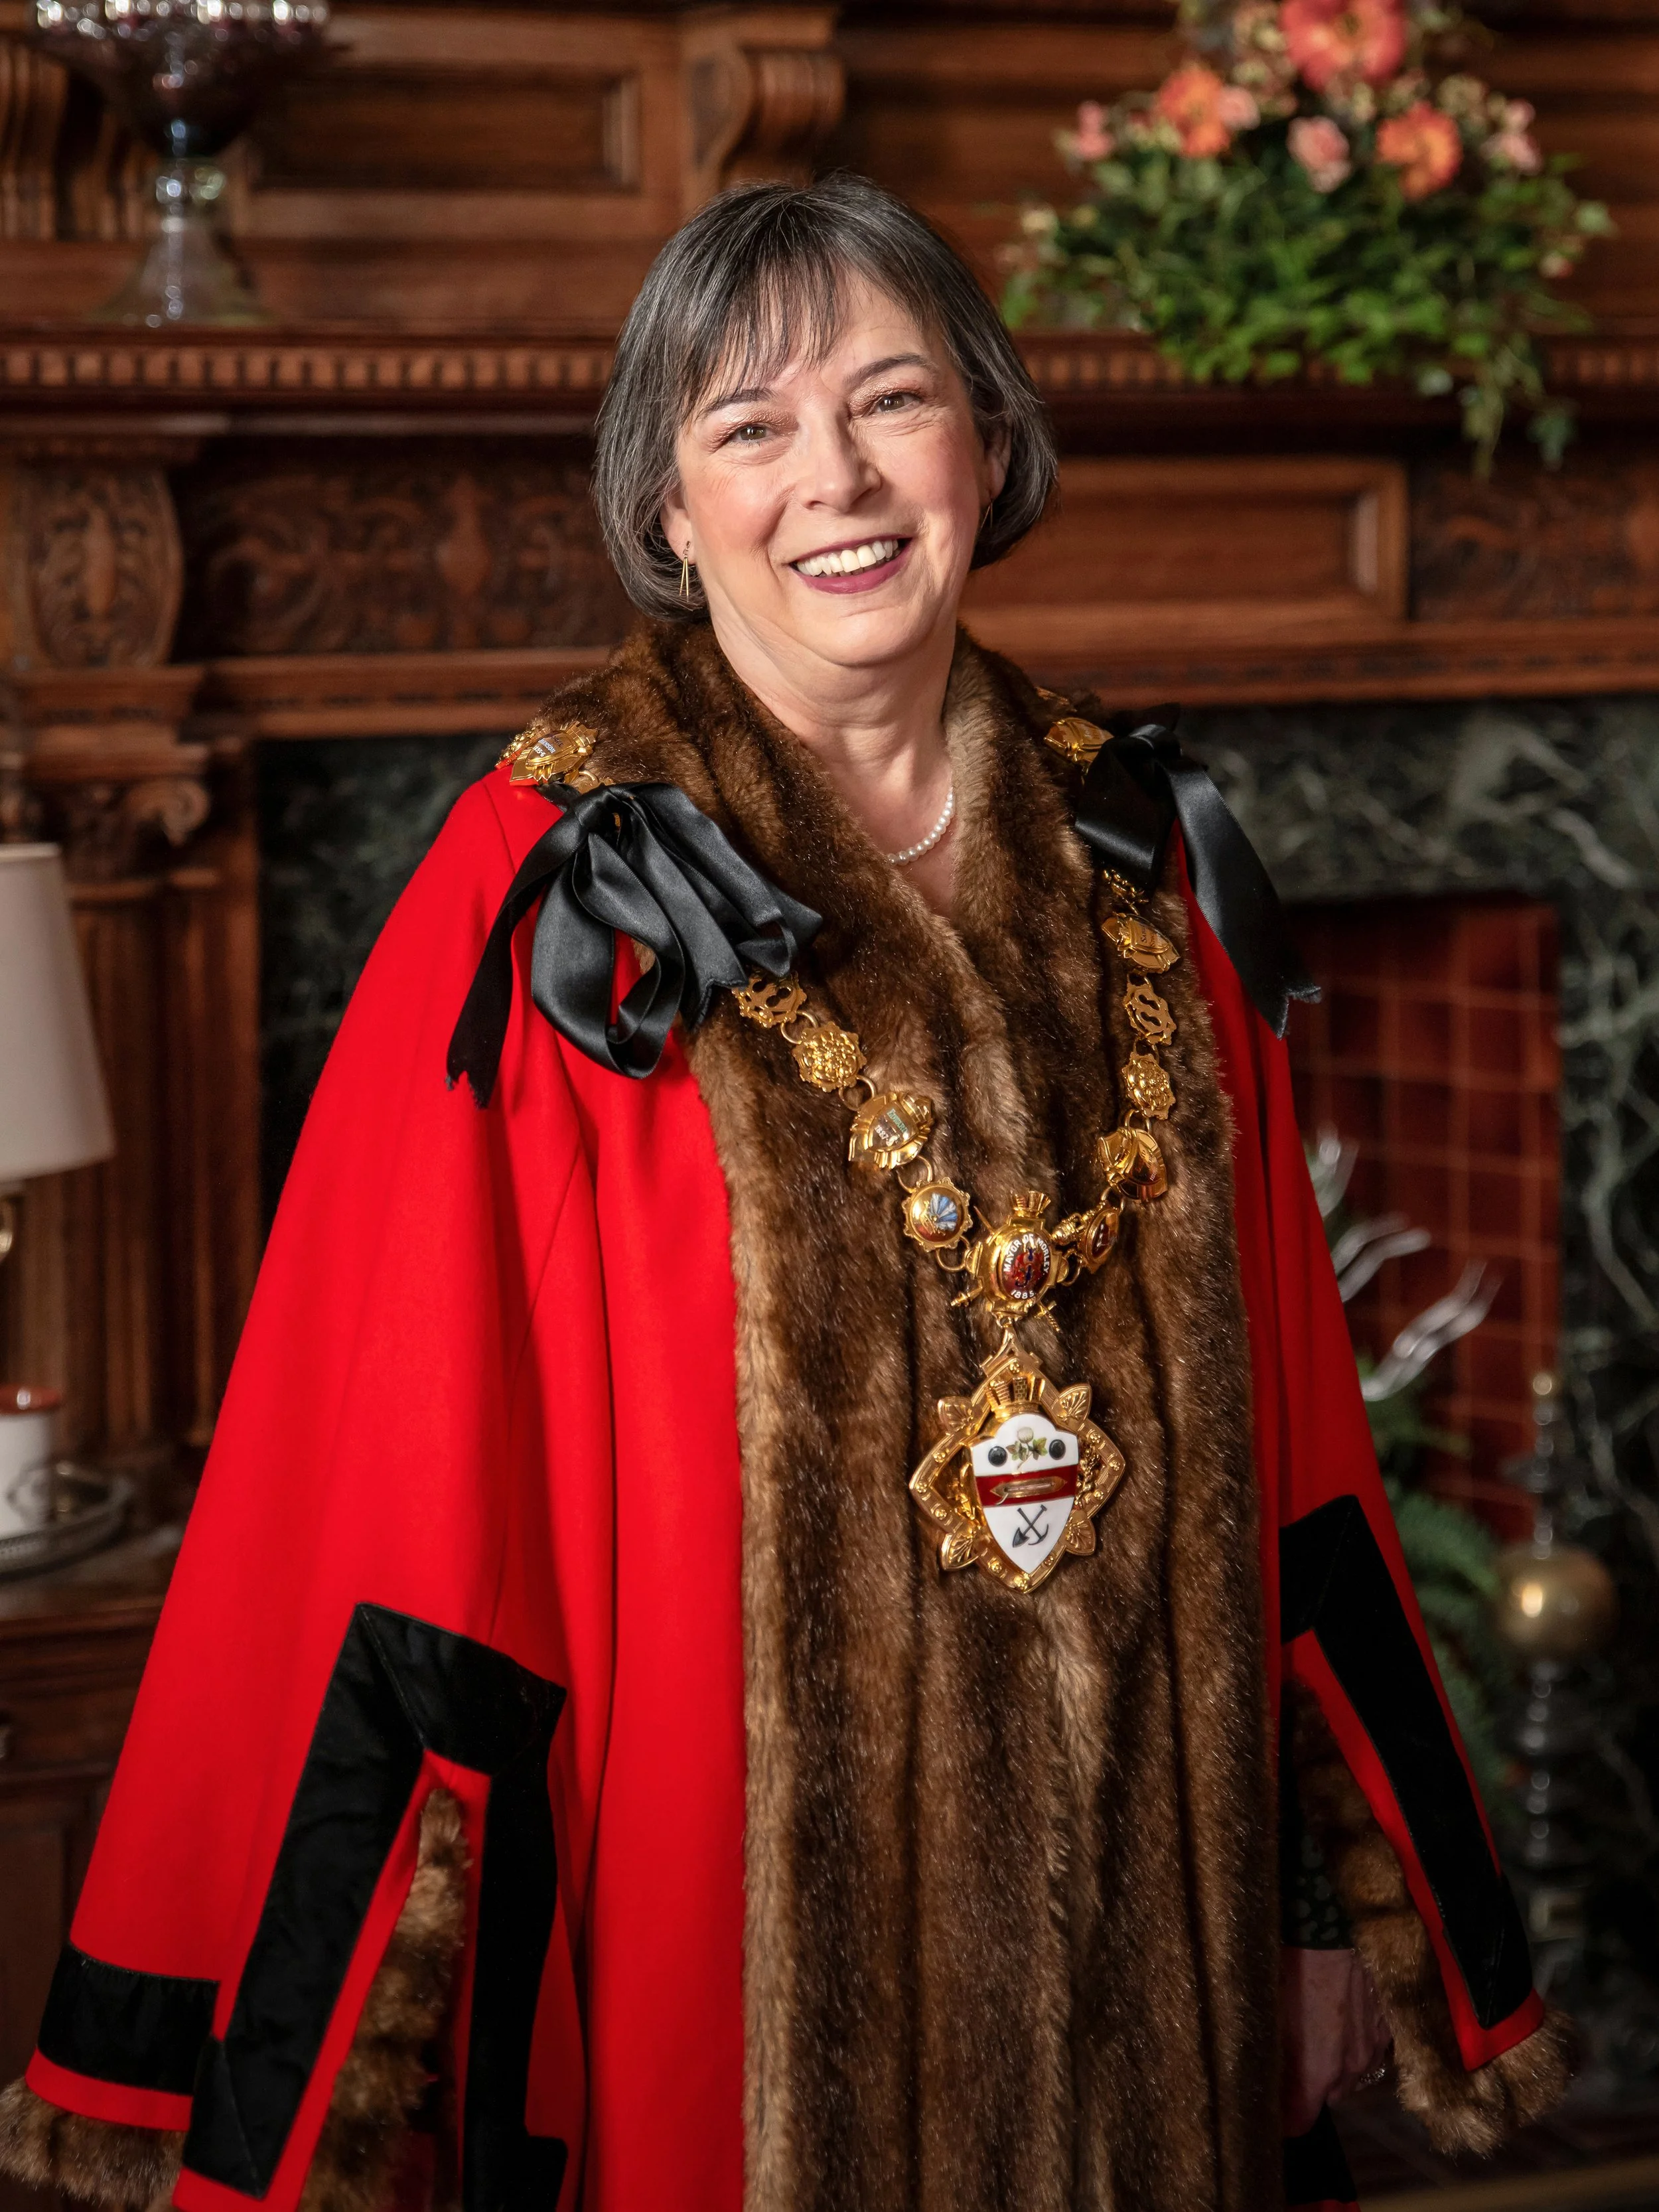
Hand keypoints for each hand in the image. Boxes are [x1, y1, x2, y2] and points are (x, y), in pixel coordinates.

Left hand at [1282, 1944, 1391, 2136]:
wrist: (1334, 1925)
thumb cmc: (1292, 1965)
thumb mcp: (1269, 2011)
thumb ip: (1270, 2055)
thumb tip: (1262, 2078)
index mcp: (1318, 2070)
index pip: (1300, 2122)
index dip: (1283, 2119)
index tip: (1270, 2109)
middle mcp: (1351, 2067)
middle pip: (1328, 2097)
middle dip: (1309, 2085)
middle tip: (1290, 2058)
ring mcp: (1373, 2046)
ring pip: (1351, 2074)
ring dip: (1333, 2064)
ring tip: (1315, 2033)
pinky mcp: (1387, 2024)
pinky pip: (1369, 2049)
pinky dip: (1353, 2043)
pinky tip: (1338, 2017)